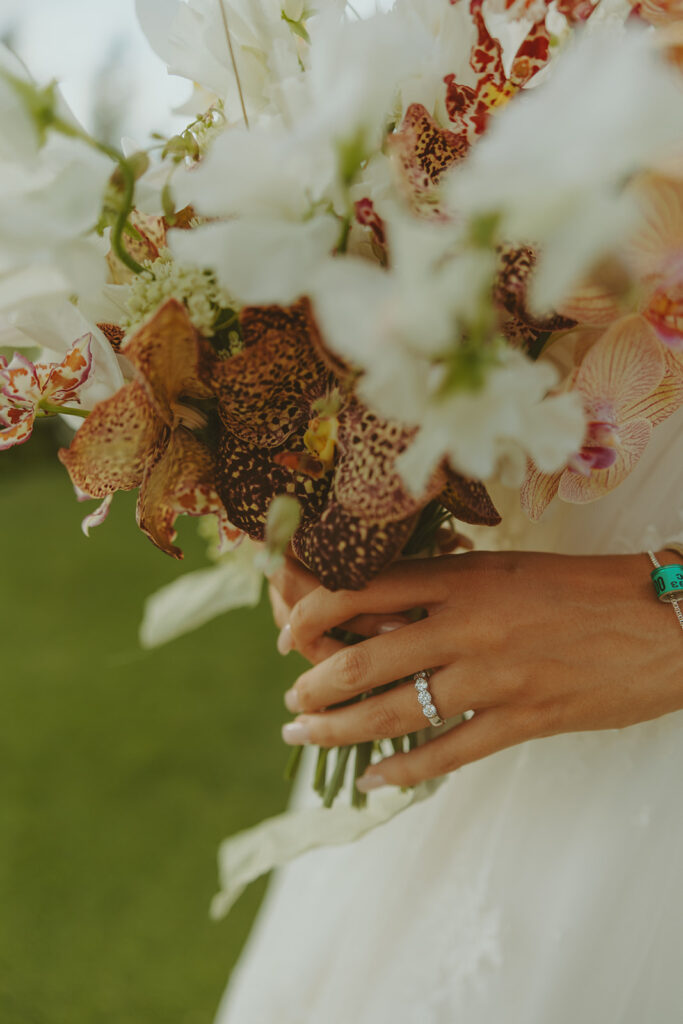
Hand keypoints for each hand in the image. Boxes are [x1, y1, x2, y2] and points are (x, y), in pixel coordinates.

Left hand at [279, 550, 682, 790]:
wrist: (665, 621)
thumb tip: (376, 611)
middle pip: (364, 658)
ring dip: (339, 729)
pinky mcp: (522, 721)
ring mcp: (494, 677)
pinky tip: (372, 781)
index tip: (288, 631)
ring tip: (305, 733)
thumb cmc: (584, 587)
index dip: (311, 612)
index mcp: (464, 577)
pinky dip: (402, 770)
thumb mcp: (507, 569)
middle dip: (314, 684)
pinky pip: (447, 754)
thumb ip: (445, 588)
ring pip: (394, 711)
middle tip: (293, 697)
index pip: (363, 589)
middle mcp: (469, 625)